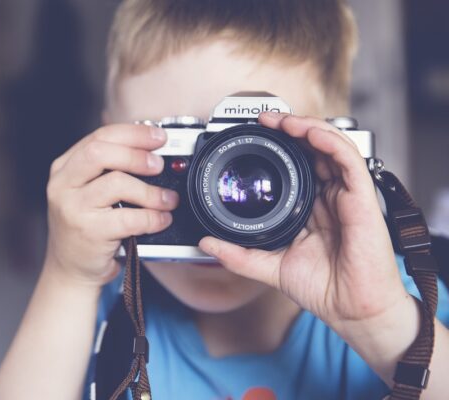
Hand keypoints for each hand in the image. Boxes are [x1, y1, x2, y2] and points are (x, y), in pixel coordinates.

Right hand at [45, 124, 178, 286]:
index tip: (157, 136)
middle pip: (101, 152)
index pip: (99, 137)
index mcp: (64, 168)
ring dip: (150, 191)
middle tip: (159, 165)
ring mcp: (73, 209)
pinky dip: (152, 217)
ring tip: (166, 199)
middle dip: (137, 154)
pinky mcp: (89, 232)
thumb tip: (150, 150)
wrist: (69, 270)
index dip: (132, 133)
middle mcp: (63, 185)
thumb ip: (108, 169)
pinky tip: (161, 219)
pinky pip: (129, 218)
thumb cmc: (85, 228)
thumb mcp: (86, 192)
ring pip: (117, 183)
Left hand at [199, 113, 410, 328]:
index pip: (298, 164)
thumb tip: (206, 242)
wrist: (351, 310)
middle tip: (264, 119)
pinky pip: (349, 160)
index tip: (255, 134)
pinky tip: (309, 133)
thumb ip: (238, 254)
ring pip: (331, 145)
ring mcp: (347, 195)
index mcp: (312, 206)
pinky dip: (329, 141)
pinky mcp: (362, 199)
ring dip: (307, 127)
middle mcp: (330, 196)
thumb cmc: (323, 288)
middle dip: (290, 127)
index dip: (280, 145)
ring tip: (281, 120)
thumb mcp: (269, 267)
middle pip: (314, 148)